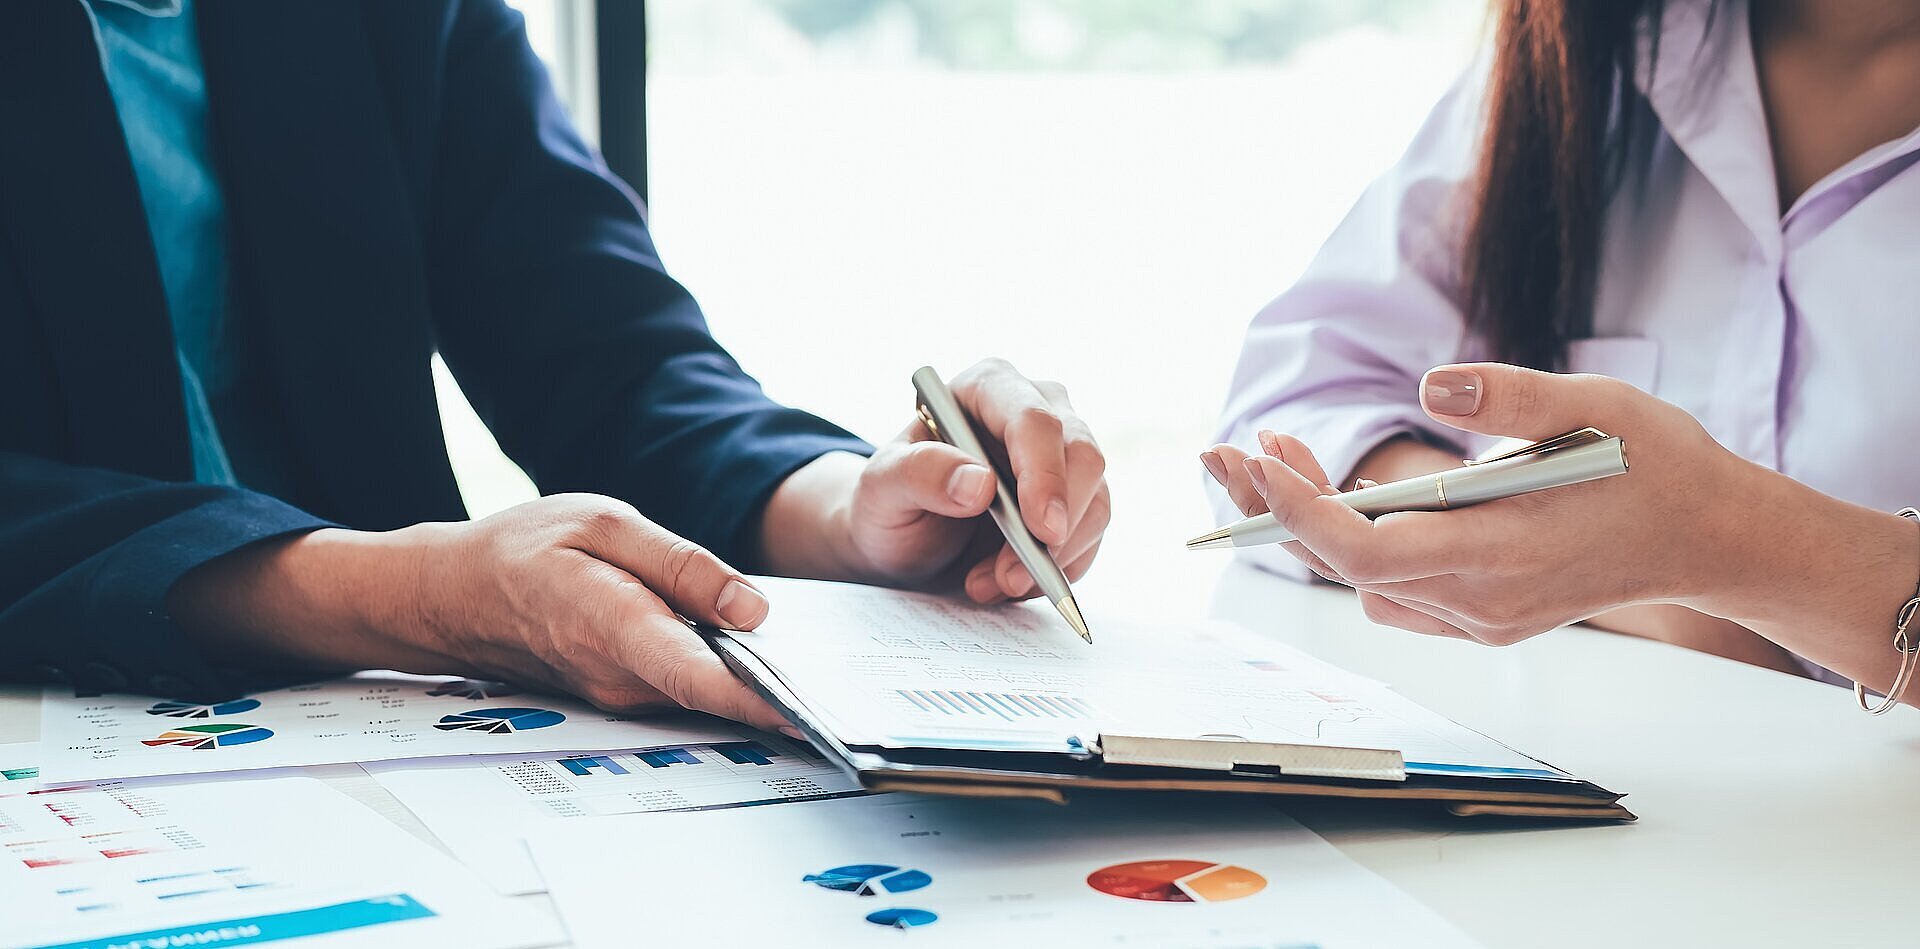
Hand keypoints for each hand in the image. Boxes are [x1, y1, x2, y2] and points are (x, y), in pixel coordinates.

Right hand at [170, 494, 790, 730]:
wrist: (452, 596)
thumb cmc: (523, 549)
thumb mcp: (603, 522)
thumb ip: (681, 564)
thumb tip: (754, 609)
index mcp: (615, 625)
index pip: (700, 676)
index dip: (761, 700)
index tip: (817, 714)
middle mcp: (621, 677)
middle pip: (717, 697)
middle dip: (783, 695)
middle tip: (855, 691)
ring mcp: (622, 696)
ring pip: (707, 696)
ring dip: (761, 687)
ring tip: (827, 673)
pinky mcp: (627, 696)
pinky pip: (688, 690)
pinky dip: (727, 678)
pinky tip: (765, 658)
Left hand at [761, 359, 1110, 602]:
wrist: (904, 537)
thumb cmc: (889, 501)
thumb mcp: (881, 489)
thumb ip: (919, 475)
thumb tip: (979, 483)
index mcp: (987, 387)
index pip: (1034, 420)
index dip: (1044, 473)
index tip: (1039, 529)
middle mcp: (1037, 409)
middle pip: (1083, 457)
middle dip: (1055, 527)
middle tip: (1011, 577)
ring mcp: (1062, 455)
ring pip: (1095, 502)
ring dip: (1051, 558)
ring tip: (990, 584)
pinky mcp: (1076, 499)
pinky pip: (1090, 536)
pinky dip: (1057, 570)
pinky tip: (1006, 582)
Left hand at [1205, 363, 1770, 644]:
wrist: (1712, 537)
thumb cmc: (1657, 464)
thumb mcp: (1598, 405)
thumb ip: (1512, 397)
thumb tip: (1429, 383)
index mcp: (1502, 552)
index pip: (1365, 549)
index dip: (1298, 510)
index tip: (1260, 455)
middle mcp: (1481, 600)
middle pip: (1343, 567)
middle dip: (1274, 509)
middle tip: (1227, 450)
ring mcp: (1479, 618)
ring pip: (1361, 582)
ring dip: (1310, 527)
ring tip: (1276, 461)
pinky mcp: (1482, 618)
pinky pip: (1392, 592)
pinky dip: (1352, 550)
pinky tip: (1339, 501)